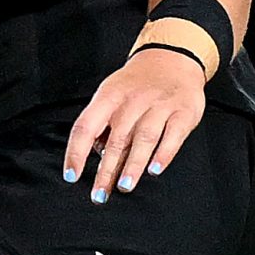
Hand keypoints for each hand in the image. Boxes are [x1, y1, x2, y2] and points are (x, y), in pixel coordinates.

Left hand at [63, 47, 207, 203]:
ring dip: (133, 165)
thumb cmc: (135, 85)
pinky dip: (163, 154)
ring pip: (143, 138)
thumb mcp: (111, 95)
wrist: (171, 59)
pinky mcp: (182, 113)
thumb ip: (102, 123)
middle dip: (106, 170)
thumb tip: (95, 154)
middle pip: (116, 140)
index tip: (72, 175)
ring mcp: (159, 106)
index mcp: (108, 98)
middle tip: (99, 195)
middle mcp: (132, 102)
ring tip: (124, 186)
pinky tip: (155, 170)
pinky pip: (172, 136)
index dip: (76, 152)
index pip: (85, 126)